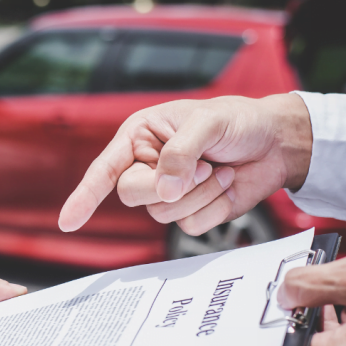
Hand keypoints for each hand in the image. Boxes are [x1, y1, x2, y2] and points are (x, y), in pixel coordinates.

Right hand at [58, 94, 312, 235]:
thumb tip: (163, 191)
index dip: (84, 196)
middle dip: (166, 185)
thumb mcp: (206, 123)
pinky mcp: (192, 212)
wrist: (276, 142)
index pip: (103, 170)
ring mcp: (169, 193)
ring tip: (219, 170)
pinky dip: (213, 206)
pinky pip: (190, 224)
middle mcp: (149, 167)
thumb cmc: (237, 121)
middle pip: (131, 194)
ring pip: (162, 213)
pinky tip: (226, 184)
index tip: (68, 221)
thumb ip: (179, 153)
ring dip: (198, 193)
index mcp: (140, 137)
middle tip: (199, 167)